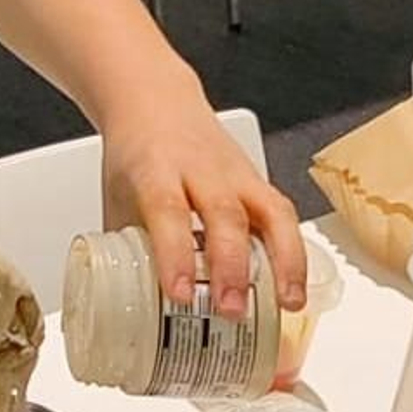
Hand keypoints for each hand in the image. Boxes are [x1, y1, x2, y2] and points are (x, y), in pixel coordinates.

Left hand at [101, 81, 306, 320]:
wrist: (153, 100)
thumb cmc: (136, 154)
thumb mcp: (117, 196)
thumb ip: (122, 248)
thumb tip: (120, 305)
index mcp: (155, 169)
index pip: (166, 210)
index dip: (174, 254)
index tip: (179, 295)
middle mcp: (199, 168)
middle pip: (222, 214)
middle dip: (230, 266)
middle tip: (231, 311)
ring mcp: (234, 172)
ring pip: (267, 211)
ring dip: (281, 262)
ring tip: (286, 306)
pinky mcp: (257, 179)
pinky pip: (283, 214)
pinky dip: (294, 253)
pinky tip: (295, 290)